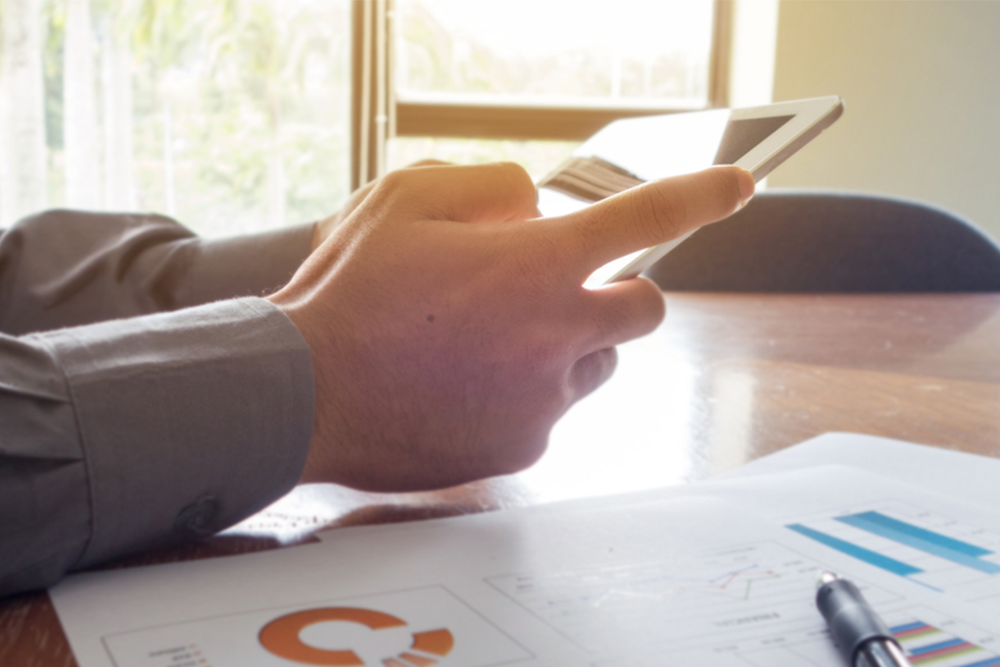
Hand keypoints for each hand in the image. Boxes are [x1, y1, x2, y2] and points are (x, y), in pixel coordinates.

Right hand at [269, 162, 753, 491]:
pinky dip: (531, 391)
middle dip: (622, 291)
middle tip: (570, 285)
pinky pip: (554, 410)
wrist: (302, 394)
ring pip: (600, 365)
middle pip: (647, 308)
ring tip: (498, 341)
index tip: (737, 188)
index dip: (702, 195)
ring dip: (573, 344)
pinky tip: (469, 383)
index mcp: (536, 265)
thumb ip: (490, 186)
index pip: (647, 217)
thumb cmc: (349, 294)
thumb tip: (535, 207)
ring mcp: (544, 400)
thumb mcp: (407, 199)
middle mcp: (556, 336)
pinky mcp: (522, 447)